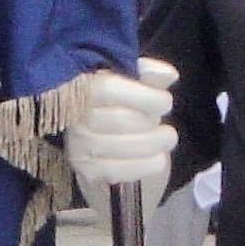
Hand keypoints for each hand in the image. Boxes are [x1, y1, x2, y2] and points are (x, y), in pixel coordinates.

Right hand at [64, 57, 177, 189]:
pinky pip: (119, 171)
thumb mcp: (131, 80)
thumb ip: (148, 73)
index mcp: (83, 87)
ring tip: (166, 141)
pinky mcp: (86, 170)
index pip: (108, 89)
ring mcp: (78, 146)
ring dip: (153, 145)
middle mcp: (75, 117)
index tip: (165, 102)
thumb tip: (169, 75)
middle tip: (167, 128)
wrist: (101, 134)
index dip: (144, 97)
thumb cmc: (120, 101)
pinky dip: (144, 166)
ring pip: (121, 147)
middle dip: (151, 123)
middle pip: (120, 120)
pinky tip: (156, 159)